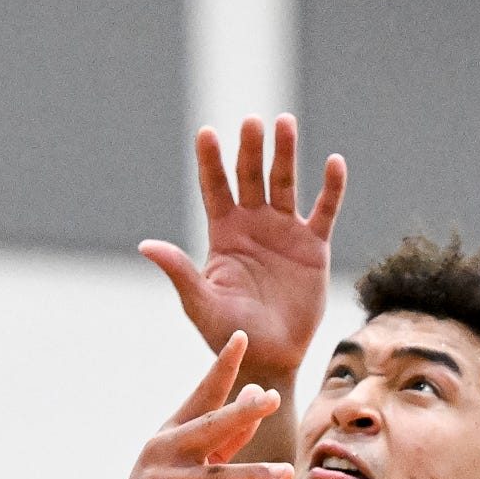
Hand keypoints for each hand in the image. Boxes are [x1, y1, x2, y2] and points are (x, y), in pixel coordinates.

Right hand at [98, 332, 293, 478]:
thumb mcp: (192, 461)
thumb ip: (228, 434)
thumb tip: (257, 395)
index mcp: (172, 434)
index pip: (203, 396)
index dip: (222, 368)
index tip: (241, 338)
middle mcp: (165, 454)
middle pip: (208, 429)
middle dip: (240, 413)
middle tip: (270, 399)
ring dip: (254, 476)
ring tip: (286, 473)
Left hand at [139, 115, 346, 378]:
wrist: (269, 357)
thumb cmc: (228, 333)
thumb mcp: (200, 302)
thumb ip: (179, 271)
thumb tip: (145, 245)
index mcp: (223, 234)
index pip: (214, 188)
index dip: (210, 161)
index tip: (206, 133)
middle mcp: (253, 225)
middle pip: (250, 176)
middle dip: (250, 149)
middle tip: (251, 121)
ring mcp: (284, 232)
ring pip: (285, 183)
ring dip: (285, 153)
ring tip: (284, 121)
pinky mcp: (314, 246)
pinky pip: (324, 210)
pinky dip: (331, 187)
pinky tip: (333, 162)